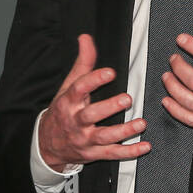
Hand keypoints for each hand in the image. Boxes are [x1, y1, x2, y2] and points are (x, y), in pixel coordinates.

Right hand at [38, 33, 150, 171]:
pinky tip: (144, 146)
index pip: (78, 89)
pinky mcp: (93, 153)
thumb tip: (86, 38)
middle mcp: (76, 122)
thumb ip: (82, 63)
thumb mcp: (68, 86)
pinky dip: (129, 152)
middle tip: (127, 99)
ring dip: (124, 131)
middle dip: (109, 108)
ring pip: (104, 137)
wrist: (47, 144)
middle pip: (90, 115)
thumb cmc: (63, 111)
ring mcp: (85, 139)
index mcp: (68, 102)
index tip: (110, 72)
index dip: (93, 80)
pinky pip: (112, 154)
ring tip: (141, 123)